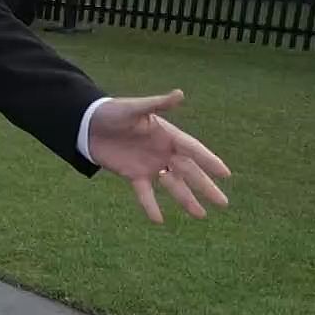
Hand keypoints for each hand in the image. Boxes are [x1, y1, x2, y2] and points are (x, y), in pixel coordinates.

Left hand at [86, 90, 230, 223]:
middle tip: (223, 203)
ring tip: (201, 215)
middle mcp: (163, 152)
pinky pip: (144, 193)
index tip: (226, 174)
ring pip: (172, 185)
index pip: (193, 150)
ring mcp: (149, 164)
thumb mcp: (134, 108)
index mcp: (167, 135)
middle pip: (189, 172)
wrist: (88, 123)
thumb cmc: (113, 111)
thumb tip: (180, 94)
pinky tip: (159, 220)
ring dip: (186, 199)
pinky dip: (151, 206)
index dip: (209, 161)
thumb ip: (157, 104)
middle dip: (205, 186)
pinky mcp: (133, 174)